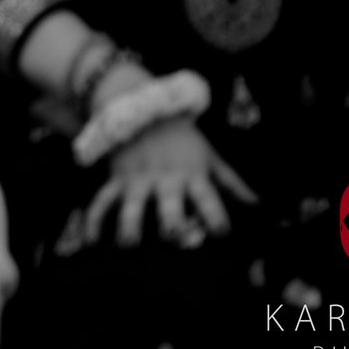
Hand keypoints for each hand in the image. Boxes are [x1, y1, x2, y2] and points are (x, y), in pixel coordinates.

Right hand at [84, 117, 256, 248]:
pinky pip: (102, 201)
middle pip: (168, 203)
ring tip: (128, 244)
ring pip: (131, 205)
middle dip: (170, 221)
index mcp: (191, 174)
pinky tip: (91, 242)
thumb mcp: (209, 155)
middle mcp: (164, 179)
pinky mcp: (115, 180)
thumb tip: (257, 205)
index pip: (207, 197)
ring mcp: (136, 180)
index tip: (222, 233)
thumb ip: (231, 182)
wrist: (140, 104)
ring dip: (129, 223)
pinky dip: (94, 220)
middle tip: (172, 238)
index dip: (215, 215)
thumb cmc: (181, 136)